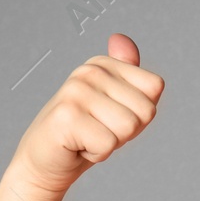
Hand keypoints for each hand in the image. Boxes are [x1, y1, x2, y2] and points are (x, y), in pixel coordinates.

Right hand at [10, 33, 163, 196]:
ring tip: (88, 137)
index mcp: (103, 64)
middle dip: (128, 131)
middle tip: (99, 130)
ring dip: (112, 142)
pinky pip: (108, 144)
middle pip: (146, 110)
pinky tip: (78, 146)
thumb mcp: (115, 102)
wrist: (45, 161)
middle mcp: (88, 72)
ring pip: (129, 127)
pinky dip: (97, 154)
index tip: (113, 117)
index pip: (154, 87)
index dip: (141, 113)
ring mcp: (76, 91)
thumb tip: (121, 39)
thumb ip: (128, 73)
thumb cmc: (86, 134)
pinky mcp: (66, 116)